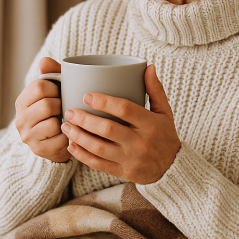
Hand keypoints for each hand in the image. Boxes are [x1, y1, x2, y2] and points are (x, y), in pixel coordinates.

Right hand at [14, 57, 70, 162]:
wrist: (57, 141)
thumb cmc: (58, 110)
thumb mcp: (55, 90)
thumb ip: (52, 73)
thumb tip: (45, 61)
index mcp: (22, 101)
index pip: (39, 86)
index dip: (56, 88)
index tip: (60, 92)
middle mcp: (20, 119)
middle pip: (47, 105)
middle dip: (62, 105)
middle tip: (66, 107)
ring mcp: (28, 136)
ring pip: (52, 123)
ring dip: (65, 121)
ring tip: (67, 120)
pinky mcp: (39, 150)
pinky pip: (60, 140)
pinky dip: (68, 136)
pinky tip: (68, 133)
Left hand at [61, 64, 179, 183]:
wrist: (172, 169)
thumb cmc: (164, 135)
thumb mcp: (164, 112)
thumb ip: (155, 89)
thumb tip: (147, 67)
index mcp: (150, 124)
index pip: (125, 109)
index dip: (104, 102)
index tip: (87, 96)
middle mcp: (141, 142)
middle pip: (108, 129)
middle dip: (85, 120)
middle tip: (70, 111)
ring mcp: (131, 159)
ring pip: (100, 148)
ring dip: (80, 137)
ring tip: (66, 126)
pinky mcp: (124, 172)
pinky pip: (99, 164)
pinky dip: (83, 155)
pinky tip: (71, 145)